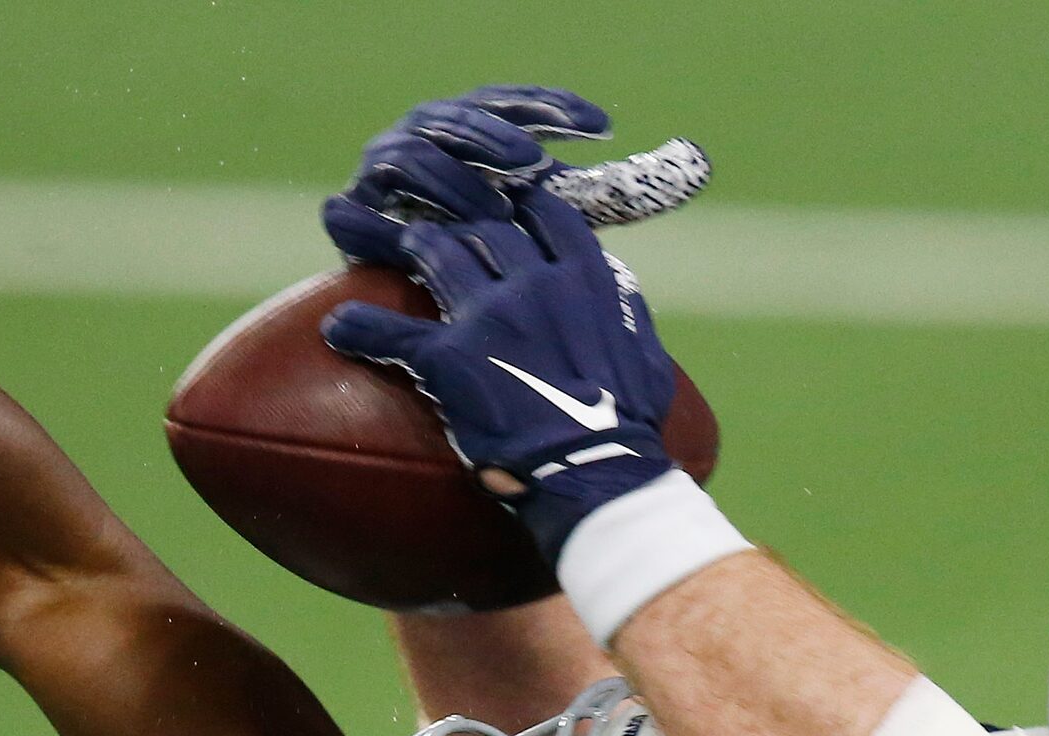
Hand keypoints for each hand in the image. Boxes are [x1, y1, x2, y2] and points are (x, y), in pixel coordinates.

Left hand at [321, 182, 678, 558]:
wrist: (598, 472)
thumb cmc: (630, 425)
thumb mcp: (645, 355)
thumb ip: (627, 310)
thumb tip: (619, 283)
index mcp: (585, 277)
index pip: (547, 213)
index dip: (521, 201)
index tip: (507, 200)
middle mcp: (535, 282)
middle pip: (485, 226)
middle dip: (460, 215)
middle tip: (439, 216)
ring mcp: (489, 315)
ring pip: (439, 255)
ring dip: (415, 245)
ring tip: (398, 242)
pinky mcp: (450, 358)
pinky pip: (392, 333)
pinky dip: (360, 328)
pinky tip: (337, 327)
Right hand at [323, 88, 706, 241]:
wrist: (445, 317)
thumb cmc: (510, 263)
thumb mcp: (567, 227)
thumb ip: (616, 193)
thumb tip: (697, 163)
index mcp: (484, 134)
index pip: (518, 106)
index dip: (554, 110)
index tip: (600, 127)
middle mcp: (433, 143)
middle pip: (459, 118)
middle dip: (494, 135)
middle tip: (530, 160)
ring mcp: (386, 177)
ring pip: (412, 153)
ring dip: (450, 175)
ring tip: (487, 205)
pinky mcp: (352, 220)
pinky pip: (353, 211)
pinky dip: (379, 219)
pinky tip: (413, 236)